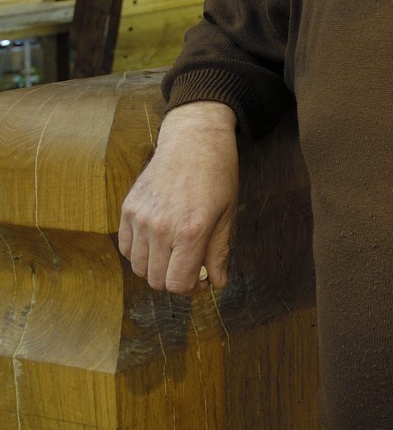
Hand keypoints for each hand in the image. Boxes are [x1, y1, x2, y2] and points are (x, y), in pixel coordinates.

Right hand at [118, 101, 239, 295]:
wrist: (193, 140)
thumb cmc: (217, 175)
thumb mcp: (228, 214)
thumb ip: (219, 252)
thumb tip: (216, 282)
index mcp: (190, 231)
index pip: (177, 283)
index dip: (191, 289)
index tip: (201, 281)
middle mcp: (160, 228)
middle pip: (156, 280)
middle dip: (174, 281)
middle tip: (190, 269)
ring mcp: (140, 219)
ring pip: (138, 267)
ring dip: (156, 269)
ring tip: (174, 254)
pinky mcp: (127, 210)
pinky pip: (126, 248)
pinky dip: (139, 253)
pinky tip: (158, 242)